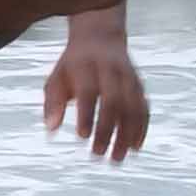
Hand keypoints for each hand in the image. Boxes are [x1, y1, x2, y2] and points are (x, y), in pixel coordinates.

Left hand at [43, 9, 150, 164]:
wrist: (100, 37)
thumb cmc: (71, 66)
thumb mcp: (55, 78)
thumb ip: (52, 103)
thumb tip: (51, 130)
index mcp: (85, 66)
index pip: (88, 91)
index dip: (86, 114)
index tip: (81, 137)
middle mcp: (110, 69)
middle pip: (113, 101)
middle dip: (107, 129)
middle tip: (98, 154)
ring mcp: (128, 76)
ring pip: (132, 106)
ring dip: (127, 133)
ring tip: (118, 158)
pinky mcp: (139, 84)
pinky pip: (144, 106)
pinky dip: (141, 127)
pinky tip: (136, 147)